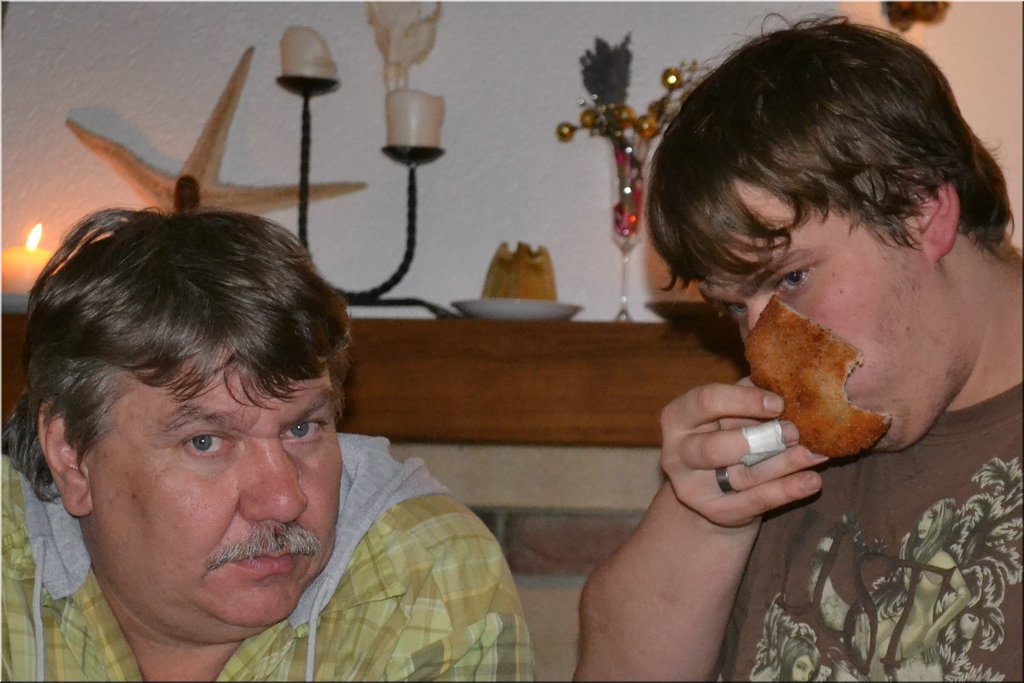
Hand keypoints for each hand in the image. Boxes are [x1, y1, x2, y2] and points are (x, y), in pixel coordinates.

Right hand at [659, 379, 826, 527]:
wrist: (713, 486)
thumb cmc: (726, 432)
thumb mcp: (729, 409)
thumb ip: (748, 392)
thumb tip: (786, 374)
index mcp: (678, 417)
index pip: (706, 402)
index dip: (744, 400)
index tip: (779, 403)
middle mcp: (677, 453)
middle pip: (716, 447)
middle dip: (761, 439)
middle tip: (796, 432)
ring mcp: (692, 486)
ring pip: (742, 476)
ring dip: (784, 464)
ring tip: (817, 454)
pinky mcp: (715, 512)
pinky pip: (754, 502)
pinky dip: (786, 491)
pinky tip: (811, 481)